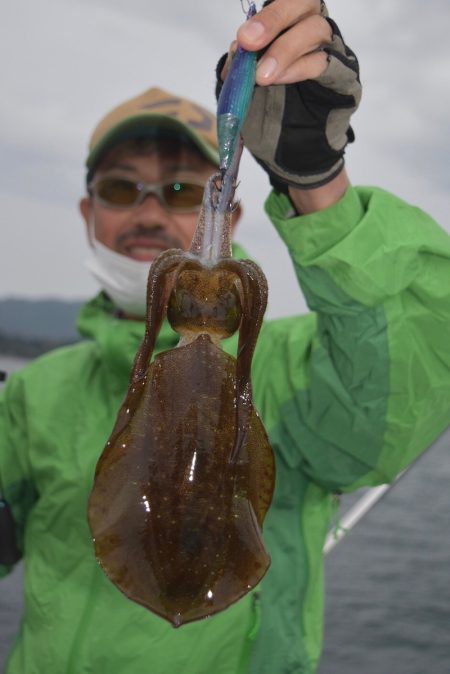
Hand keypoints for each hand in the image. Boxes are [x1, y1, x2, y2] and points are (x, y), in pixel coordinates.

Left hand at [217, 1, 360, 192]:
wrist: (289, 155)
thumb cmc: (268, 116)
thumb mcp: (244, 90)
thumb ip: (241, 68)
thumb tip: (238, 49)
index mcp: (288, 26)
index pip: (284, 3)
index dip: (266, 15)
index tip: (243, 38)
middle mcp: (312, 30)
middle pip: (305, 3)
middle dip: (274, 20)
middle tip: (248, 42)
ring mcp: (331, 51)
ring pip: (316, 30)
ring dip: (284, 50)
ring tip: (262, 76)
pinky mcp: (344, 76)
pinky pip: (326, 63)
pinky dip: (300, 69)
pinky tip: (280, 81)